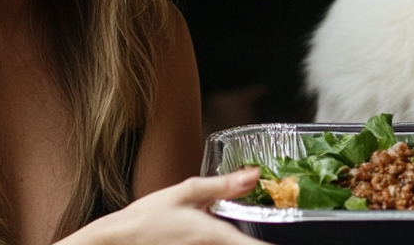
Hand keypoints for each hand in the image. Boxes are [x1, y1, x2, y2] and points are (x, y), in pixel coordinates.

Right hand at [63, 170, 270, 244]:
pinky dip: (229, 244)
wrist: (114, 242)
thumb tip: (256, 175)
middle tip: (279, 233)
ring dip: (244, 241)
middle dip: (260, 241)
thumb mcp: (185, 193)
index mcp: (216, 237)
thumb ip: (224, 186)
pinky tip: (223, 238)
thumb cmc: (145, 220)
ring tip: (242, 233)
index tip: (299, 238)